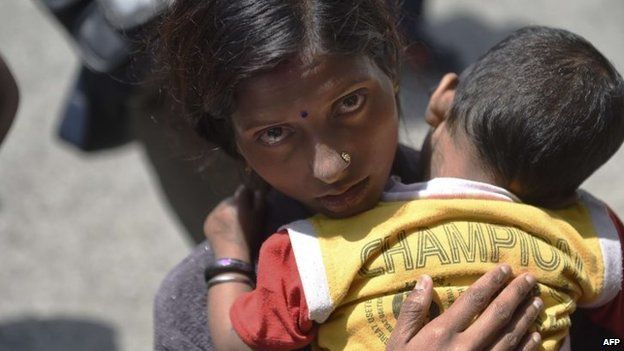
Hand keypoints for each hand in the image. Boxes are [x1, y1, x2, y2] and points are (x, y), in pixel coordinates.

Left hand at [203, 185, 264, 260]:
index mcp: (236, 202)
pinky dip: (220, 219)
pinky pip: (215, 216)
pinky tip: (225, 228)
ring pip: (222, 207)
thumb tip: (257, 191)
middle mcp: (222, 205)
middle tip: (243, 214)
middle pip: (231, 198)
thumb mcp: (259, 218)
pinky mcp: (207, 222)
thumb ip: (260, 201)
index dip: (248, 195)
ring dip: (228, 210)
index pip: (242, 190)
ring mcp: (213, 213)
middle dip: (237, 203)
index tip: (251, 202)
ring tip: (234, 222)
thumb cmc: (249, 238)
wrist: (232, 256)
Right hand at [386, 265, 542, 350]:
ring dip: (526, 317)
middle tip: (530, 278)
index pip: (473, 300)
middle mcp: (467, 347)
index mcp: (442, 333)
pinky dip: (528, 346)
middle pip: (498, 314)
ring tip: (537, 302)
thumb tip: (425, 280)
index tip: (505, 268)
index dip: (491, 282)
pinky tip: (535, 335)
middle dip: (516, 294)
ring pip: (511, 336)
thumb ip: (412, 311)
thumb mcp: (398, 342)